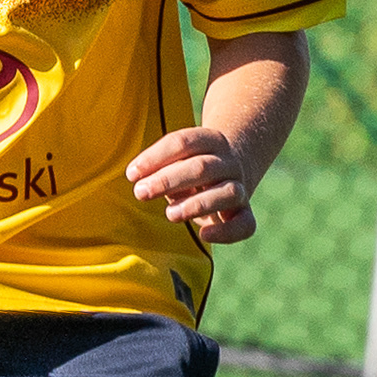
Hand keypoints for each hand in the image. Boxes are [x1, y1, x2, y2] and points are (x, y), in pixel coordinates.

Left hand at [128, 125, 256, 243]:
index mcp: (210, 141)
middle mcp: (228, 162)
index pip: (183, 142)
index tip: (131, 174)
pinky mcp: (244, 213)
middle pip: (203, 167)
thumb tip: (140, 182)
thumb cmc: (190, 169)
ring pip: (227, 192)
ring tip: (169, 214)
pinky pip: (245, 224)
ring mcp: (240, 187)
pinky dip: (227, 232)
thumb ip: (162, 169)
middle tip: (140, 192)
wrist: (231, 173)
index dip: (156, 157)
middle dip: (168, 180)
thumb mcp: (176, 162)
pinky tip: (204, 236)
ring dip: (196, 204)